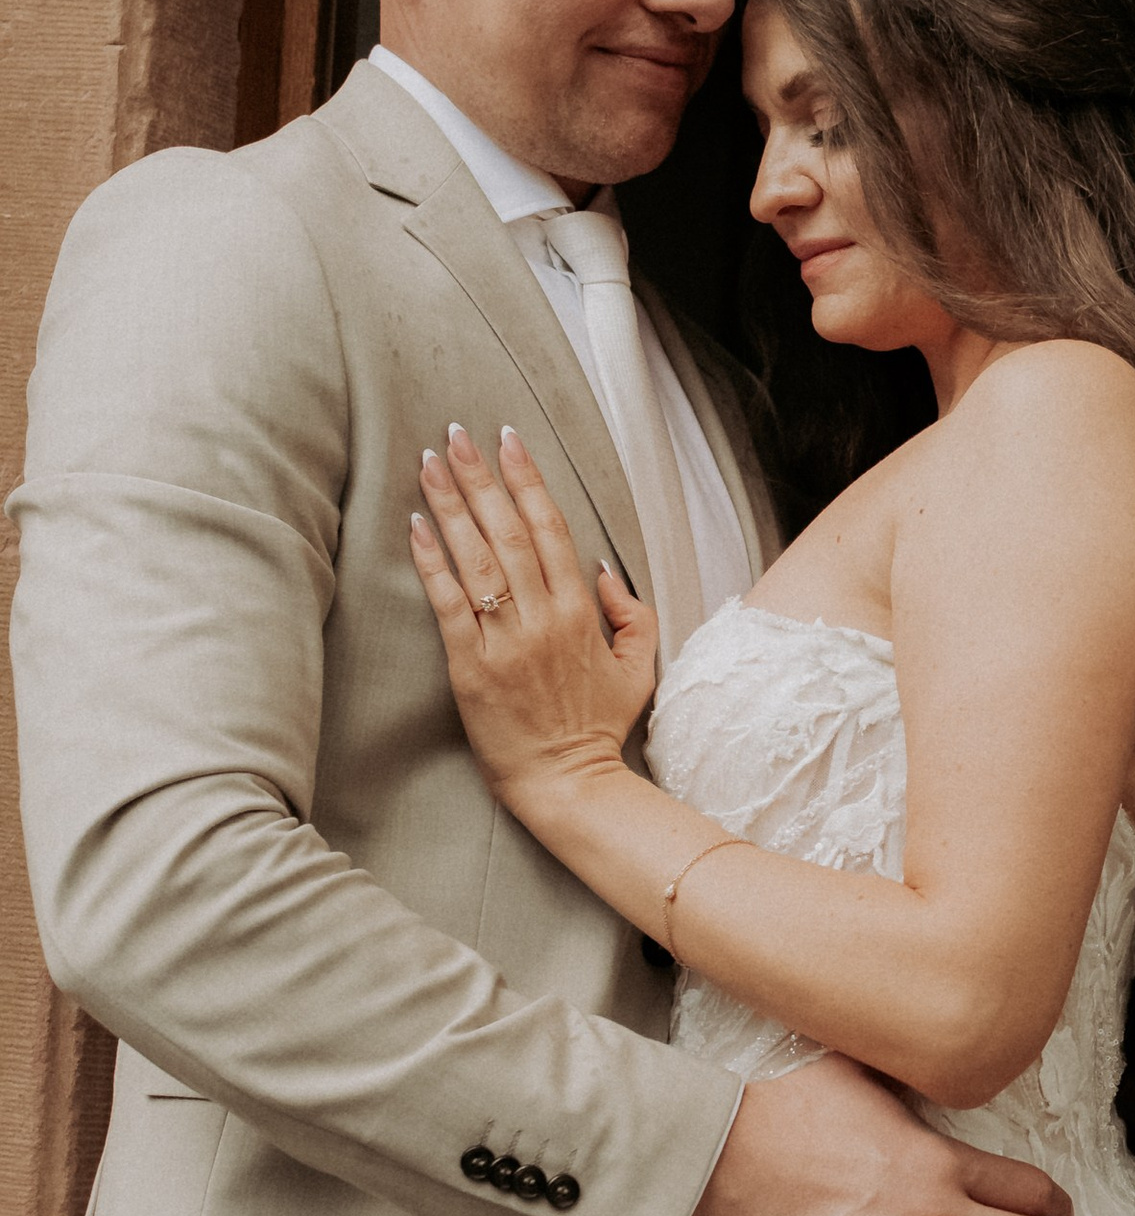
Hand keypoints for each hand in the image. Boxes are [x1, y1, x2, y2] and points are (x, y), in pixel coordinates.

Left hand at [411, 425, 655, 810]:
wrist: (566, 782)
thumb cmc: (599, 725)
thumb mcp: (638, 666)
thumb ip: (630, 612)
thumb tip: (603, 566)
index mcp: (581, 611)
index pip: (550, 527)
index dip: (527, 479)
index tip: (508, 439)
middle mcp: (541, 617)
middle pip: (507, 529)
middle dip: (480, 475)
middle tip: (456, 433)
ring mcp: (503, 641)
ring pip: (476, 557)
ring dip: (450, 504)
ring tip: (430, 461)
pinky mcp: (469, 666)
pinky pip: (447, 602)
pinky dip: (432, 560)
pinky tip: (416, 524)